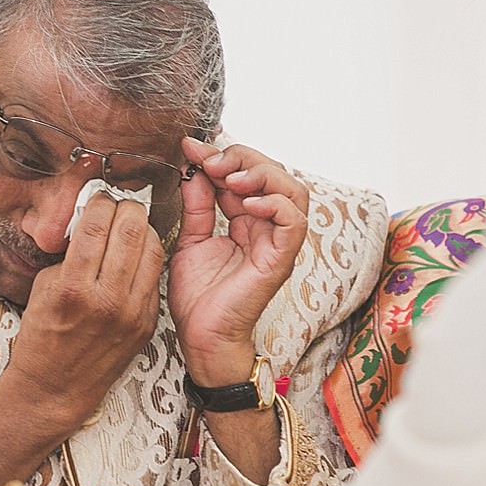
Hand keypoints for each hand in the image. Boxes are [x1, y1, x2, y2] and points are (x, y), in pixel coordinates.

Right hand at [16, 193, 163, 417]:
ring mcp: (132, 313)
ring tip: (128, 227)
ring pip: (152, 249)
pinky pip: (155, 276)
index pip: (97, 224)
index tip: (96, 199)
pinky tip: (134, 255)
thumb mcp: (43, 287)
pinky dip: (147, 258)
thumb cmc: (43, 336)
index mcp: (73, 287)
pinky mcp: (147, 324)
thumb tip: (89, 221)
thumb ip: (69, 253)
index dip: (99, 202)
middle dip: (125, 209)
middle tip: (117, 207)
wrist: (55, 388)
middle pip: (132, 230)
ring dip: (142, 230)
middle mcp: (107, 300)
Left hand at [167, 138, 308, 381]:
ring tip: (231, 179)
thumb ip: (196, 204)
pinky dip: (274, 204)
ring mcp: (277, 243)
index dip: (222, 156)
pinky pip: (294, 222)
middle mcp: (267, 228)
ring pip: (292, 190)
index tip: (191, 148)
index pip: (246, 174)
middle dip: (242, 158)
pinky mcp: (281, 260)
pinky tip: (246, 204)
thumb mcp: (190, 238)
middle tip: (211, 161)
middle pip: (275, 173)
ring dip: (262, 175)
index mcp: (247, 220)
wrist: (201, 337)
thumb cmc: (198, 298)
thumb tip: (193, 167)